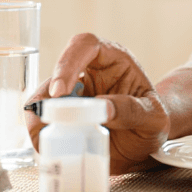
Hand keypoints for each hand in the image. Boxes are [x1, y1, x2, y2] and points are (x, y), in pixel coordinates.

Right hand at [25, 33, 168, 174]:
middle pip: (56, 73)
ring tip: (42, 140)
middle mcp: (88, 73)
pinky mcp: (63, 116)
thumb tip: (102, 108)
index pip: (86, 45)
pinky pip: (43, 120)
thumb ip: (133, 111)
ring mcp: (73, 95)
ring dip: (37, 118)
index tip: (60, 91)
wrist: (146, 143)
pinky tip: (46, 146)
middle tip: (44, 121)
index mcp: (114, 60)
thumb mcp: (153, 118)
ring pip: (43, 97)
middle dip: (44, 97)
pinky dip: (40, 133)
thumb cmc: (152, 122)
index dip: (68, 62)